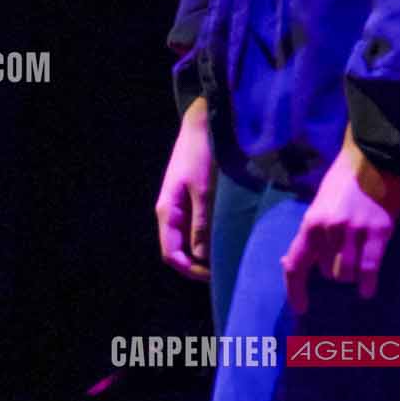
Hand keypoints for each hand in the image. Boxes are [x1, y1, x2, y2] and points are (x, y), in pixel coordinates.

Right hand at [155, 100, 215, 280]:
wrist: (204, 123)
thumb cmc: (203, 154)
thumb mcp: (205, 192)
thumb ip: (203, 225)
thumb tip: (203, 258)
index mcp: (168, 212)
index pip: (171, 254)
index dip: (190, 270)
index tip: (215, 277)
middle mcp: (171, 212)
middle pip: (180, 250)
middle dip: (200, 264)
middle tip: (228, 270)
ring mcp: (181, 206)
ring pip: (189, 240)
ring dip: (207, 251)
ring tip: (231, 256)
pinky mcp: (192, 199)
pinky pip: (197, 227)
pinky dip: (210, 237)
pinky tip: (229, 237)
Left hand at [280, 129, 399, 313]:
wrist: (372, 158)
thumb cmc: (343, 181)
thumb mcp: (318, 205)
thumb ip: (309, 234)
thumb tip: (288, 262)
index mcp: (311, 223)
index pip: (296, 264)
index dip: (295, 290)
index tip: (300, 306)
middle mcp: (329, 230)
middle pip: (326, 272)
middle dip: (333, 272)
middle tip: (343, 261)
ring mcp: (354, 231)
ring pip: (347, 273)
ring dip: (351, 275)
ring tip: (357, 268)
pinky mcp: (378, 232)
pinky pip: (370, 267)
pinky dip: (368, 283)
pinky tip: (367, 291)